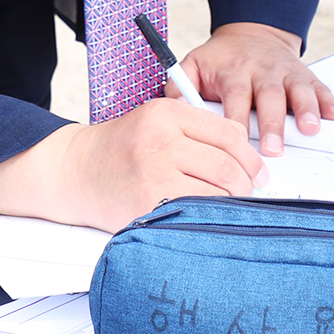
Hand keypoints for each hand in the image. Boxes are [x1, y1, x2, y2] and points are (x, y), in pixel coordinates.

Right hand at [0, 100, 266, 231]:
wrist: (74, 170)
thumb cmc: (119, 148)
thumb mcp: (155, 120)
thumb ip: (196, 130)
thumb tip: (245, 155)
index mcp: (166, 113)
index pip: (229, 134)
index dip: (251, 157)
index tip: (259, 171)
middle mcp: (160, 140)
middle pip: (227, 166)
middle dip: (246, 184)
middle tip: (249, 194)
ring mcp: (152, 173)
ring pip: (215, 193)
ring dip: (230, 204)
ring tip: (230, 208)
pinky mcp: (145, 205)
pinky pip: (192, 214)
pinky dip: (206, 219)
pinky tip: (207, 220)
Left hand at [177, 21, 333, 156]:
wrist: (251, 32)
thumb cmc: (220, 59)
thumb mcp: (193, 64)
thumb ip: (178, 87)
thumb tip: (172, 110)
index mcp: (233, 70)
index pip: (235, 95)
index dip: (236, 120)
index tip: (236, 144)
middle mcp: (261, 70)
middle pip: (268, 95)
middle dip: (272, 122)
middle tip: (274, 149)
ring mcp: (285, 71)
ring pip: (297, 89)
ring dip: (305, 109)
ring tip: (310, 129)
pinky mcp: (304, 74)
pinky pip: (319, 86)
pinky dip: (328, 102)